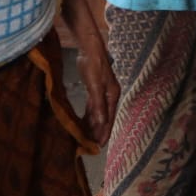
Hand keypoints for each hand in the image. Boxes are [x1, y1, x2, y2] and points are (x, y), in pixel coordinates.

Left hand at [75, 27, 119, 144]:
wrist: (89, 49)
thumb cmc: (94, 66)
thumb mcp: (95, 86)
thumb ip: (98, 104)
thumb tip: (102, 122)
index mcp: (112, 95)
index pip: (110, 118)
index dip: (105, 132)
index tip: (99, 145)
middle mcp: (109, 96)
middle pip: (105, 117)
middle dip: (98, 131)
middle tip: (90, 145)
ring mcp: (102, 93)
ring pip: (98, 113)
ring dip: (93, 124)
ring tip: (86, 137)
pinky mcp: (94, 89)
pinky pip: (92, 107)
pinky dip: (88, 115)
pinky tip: (83, 123)